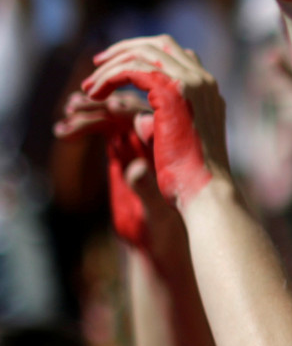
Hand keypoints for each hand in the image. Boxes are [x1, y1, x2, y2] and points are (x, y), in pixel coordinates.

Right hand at [55, 90, 165, 249]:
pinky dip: (86, 126)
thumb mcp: (158, 210)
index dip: (122, 109)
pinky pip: (106, 128)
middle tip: (72, 109)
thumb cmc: (167, 226)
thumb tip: (135, 168)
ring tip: (64, 124)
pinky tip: (64, 131)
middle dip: (99, 106)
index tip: (102, 108)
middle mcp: (160, 140)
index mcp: (173, 148)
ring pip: (114, 116)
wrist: (163, 239)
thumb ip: (146, 189)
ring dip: (88, 113)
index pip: (149, 116)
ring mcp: (142, 144)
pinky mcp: (127, 151)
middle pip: (128, 109)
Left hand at [77, 37, 230, 204]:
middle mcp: (204, 81)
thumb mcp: (178, 141)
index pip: (177, 53)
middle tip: (98, 64)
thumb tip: (139, 116)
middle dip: (125, 49)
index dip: (143, 54)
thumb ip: (164, 121)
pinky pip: (132, 69)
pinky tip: (95, 95)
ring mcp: (192, 83)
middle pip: (160, 43)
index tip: (117, 69)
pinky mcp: (174, 91)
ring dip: (110, 66)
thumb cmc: (190, 177)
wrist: (205, 191)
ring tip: (90, 87)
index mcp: (208, 91)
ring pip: (142, 53)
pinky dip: (109, 77)